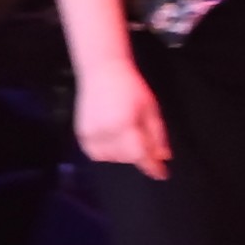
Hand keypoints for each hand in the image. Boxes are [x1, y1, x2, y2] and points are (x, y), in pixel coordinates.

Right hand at [75, 62, 169, 179]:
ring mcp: (91, 134)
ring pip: (111, 158)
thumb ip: (157, 135)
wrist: (103, 71)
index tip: (162, 174)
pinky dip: (106, 151)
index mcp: (124, 124)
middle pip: (127, 158)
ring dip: (122, 153)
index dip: (153, 167)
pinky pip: (96, 154)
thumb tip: (163, 157)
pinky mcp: (82, 133)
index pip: (140, 155)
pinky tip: (112, 137)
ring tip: (125, 133)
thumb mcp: (150, 108)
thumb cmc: (130, 87)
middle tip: (142, 137)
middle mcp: (105, 132)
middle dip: (138, 153)